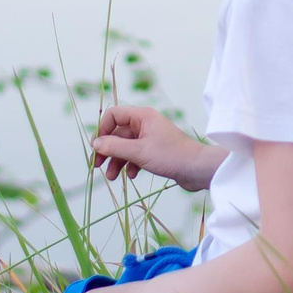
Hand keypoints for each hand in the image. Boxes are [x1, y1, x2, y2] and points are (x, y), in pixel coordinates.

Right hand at [91, 106, 221, 191]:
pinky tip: (133, 175)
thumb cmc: (170, 156)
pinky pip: (136, 154)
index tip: (97, 147)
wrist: (197, 169)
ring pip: (126, 146)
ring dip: (117, 160)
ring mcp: (151, 137)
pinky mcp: (156, 150)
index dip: (103, 129)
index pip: (114, 115)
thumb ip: (114, 147)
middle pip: (118, 133)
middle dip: (108, 150)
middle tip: (97, 166)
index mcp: (142, 116)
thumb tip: (95, 144)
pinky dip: (131, 164)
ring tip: (113, 177)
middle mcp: (146, 123)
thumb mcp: (138, 152)